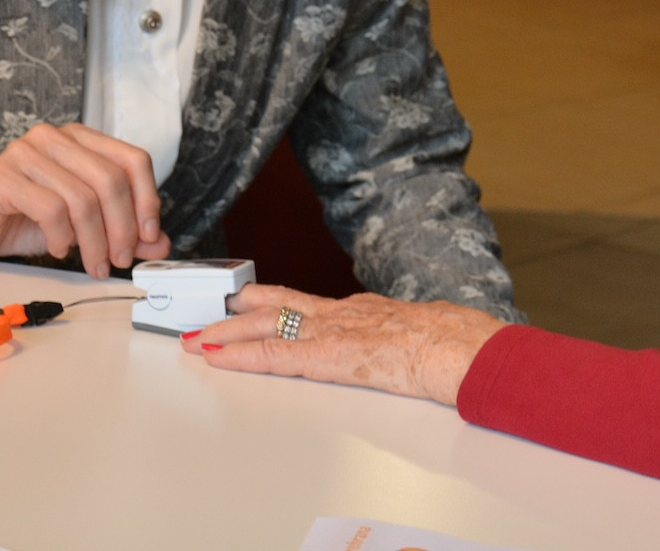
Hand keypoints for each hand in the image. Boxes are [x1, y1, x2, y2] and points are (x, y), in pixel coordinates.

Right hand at [0, 122, 170, 277]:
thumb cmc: (25, 220)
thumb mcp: (82, 227)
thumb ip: (122, 231)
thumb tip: (160, 243)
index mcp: (82, 140)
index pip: (133, 160)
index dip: (148, 199)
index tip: (149, 235)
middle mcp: (56, 138)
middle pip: (111, 180)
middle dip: (122, 228)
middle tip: (120, 260)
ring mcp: (27, 152)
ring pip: (82, 198)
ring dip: (94, 241)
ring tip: (92, 263)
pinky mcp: (2, 176)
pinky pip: (50, 208)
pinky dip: (61, 237)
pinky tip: (58, 250)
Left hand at [181, 283, 507, 405]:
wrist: (460, 348)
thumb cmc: (456, 345)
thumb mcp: (426, 334)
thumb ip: (405, 338)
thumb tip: (407, 346)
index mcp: (367, 312)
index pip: (312, 306)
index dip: (278, 304)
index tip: (255, 303)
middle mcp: (344, 315)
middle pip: (282, 306)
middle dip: (242, 310)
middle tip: (211, 311)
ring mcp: (333, 331)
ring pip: (268, 326)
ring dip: (229, 331)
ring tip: (199, 335)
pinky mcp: (326, 356)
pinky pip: (274, 354)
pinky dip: (240, 354)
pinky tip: (217, 355)